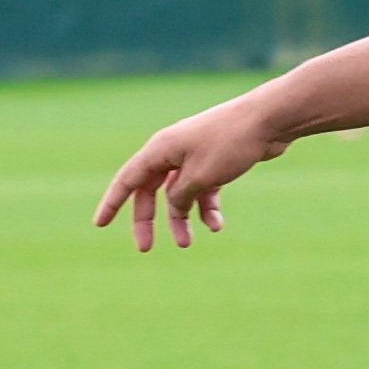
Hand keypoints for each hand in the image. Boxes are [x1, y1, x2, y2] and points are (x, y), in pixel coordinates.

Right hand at [94, 90, 286, 251]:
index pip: (127, 180)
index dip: (112, 203)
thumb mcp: (199, 177)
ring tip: (187, 244)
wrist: (269, 120)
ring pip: (179, 194)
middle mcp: (173, 151)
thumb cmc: (231, 143)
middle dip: (147, 220)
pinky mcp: (216, 161)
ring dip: (181, 218)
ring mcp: (195, 156)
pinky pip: (203, 190)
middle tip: (146, 248)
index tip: (99, 224)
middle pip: (151, 191)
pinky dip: (207, 207)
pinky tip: (216, 225)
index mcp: (160, 150)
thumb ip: (180, 196)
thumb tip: (174, 208)